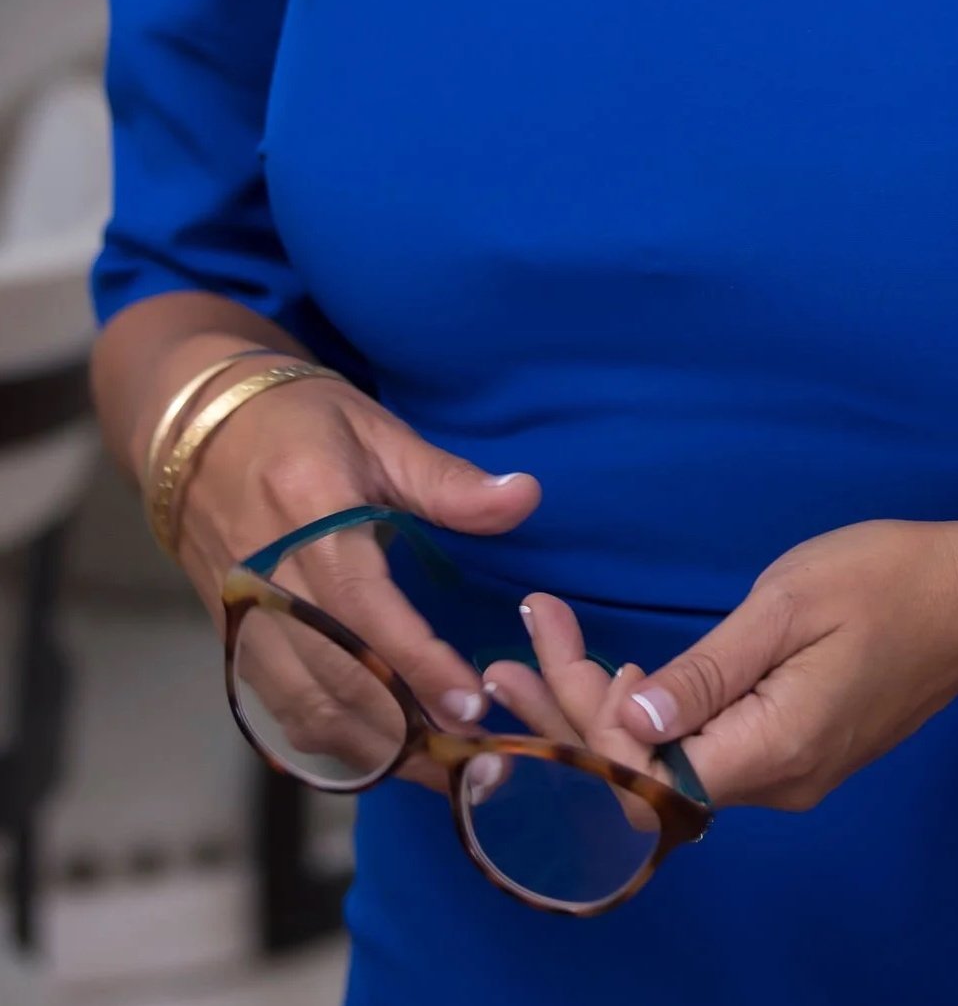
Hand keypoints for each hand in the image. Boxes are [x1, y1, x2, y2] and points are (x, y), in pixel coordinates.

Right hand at [154, 342, 539, 778]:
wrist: (197, 429)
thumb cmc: (300, 421)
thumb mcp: (376, 430)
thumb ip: (446, 479)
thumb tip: (524, 497)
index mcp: (307, 514)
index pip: (362, 607)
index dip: (417, 663)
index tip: (473, 702)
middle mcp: (266, 578)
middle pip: (334, 677)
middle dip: (408, 730)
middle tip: (477, 762)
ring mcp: (242, 618)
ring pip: (305, 709)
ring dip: (376, 753)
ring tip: (445, 772)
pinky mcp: (232, 642)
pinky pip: (279, 713)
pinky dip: (332, 744)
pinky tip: (384, 757)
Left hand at [481, 512, 957, 810]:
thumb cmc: (890, 577)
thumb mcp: (790, 603)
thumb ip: (708, 669)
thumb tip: (628, 719)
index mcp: (772, 750)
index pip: (643, 770)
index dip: (578, 718)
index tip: (536, 639)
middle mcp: (777, 784)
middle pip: (647, 779)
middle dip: (571, 715)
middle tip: (514, 650)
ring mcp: (790, 775)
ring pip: (672, 769)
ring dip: (605, 714)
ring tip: (543, 655)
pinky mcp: (799, 753)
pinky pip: (707, 756)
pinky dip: (654, 718)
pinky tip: (625, 678)